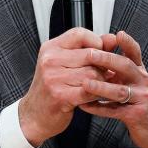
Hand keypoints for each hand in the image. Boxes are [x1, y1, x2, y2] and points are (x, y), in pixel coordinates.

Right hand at [18, 28, 113, 146]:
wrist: (34, 114)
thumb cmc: (51, 87)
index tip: (100, 51)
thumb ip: (88, 48)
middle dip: (103, 65)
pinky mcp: (60, 96)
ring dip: (101, 81)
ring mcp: (54, 78)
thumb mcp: (65, 62)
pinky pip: (89, 91)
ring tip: (99, 85)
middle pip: (90, 55)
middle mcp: (50, 60)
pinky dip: (97, 94)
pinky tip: (95, 95)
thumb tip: (112, 39)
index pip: (80, 34)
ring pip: (93, 74)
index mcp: (51, 48)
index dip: (96, 41)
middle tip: (105, 72)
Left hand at [79, 31, 147, 147]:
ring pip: (120, 91)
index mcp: (139, 71)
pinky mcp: (136, 115)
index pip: (135, 53)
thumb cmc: (138, 100)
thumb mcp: (132, 81)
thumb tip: (98, 49)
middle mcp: (142, 82)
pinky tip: (85, 105)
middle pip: (126, 66)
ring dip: (101, 86)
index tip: (118, 34)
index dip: (127, 42)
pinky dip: (98, 108)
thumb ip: (118, 67)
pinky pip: (114, 111)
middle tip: (90, 55)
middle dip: (108, 59)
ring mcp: (141, 98)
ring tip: (85, 83)